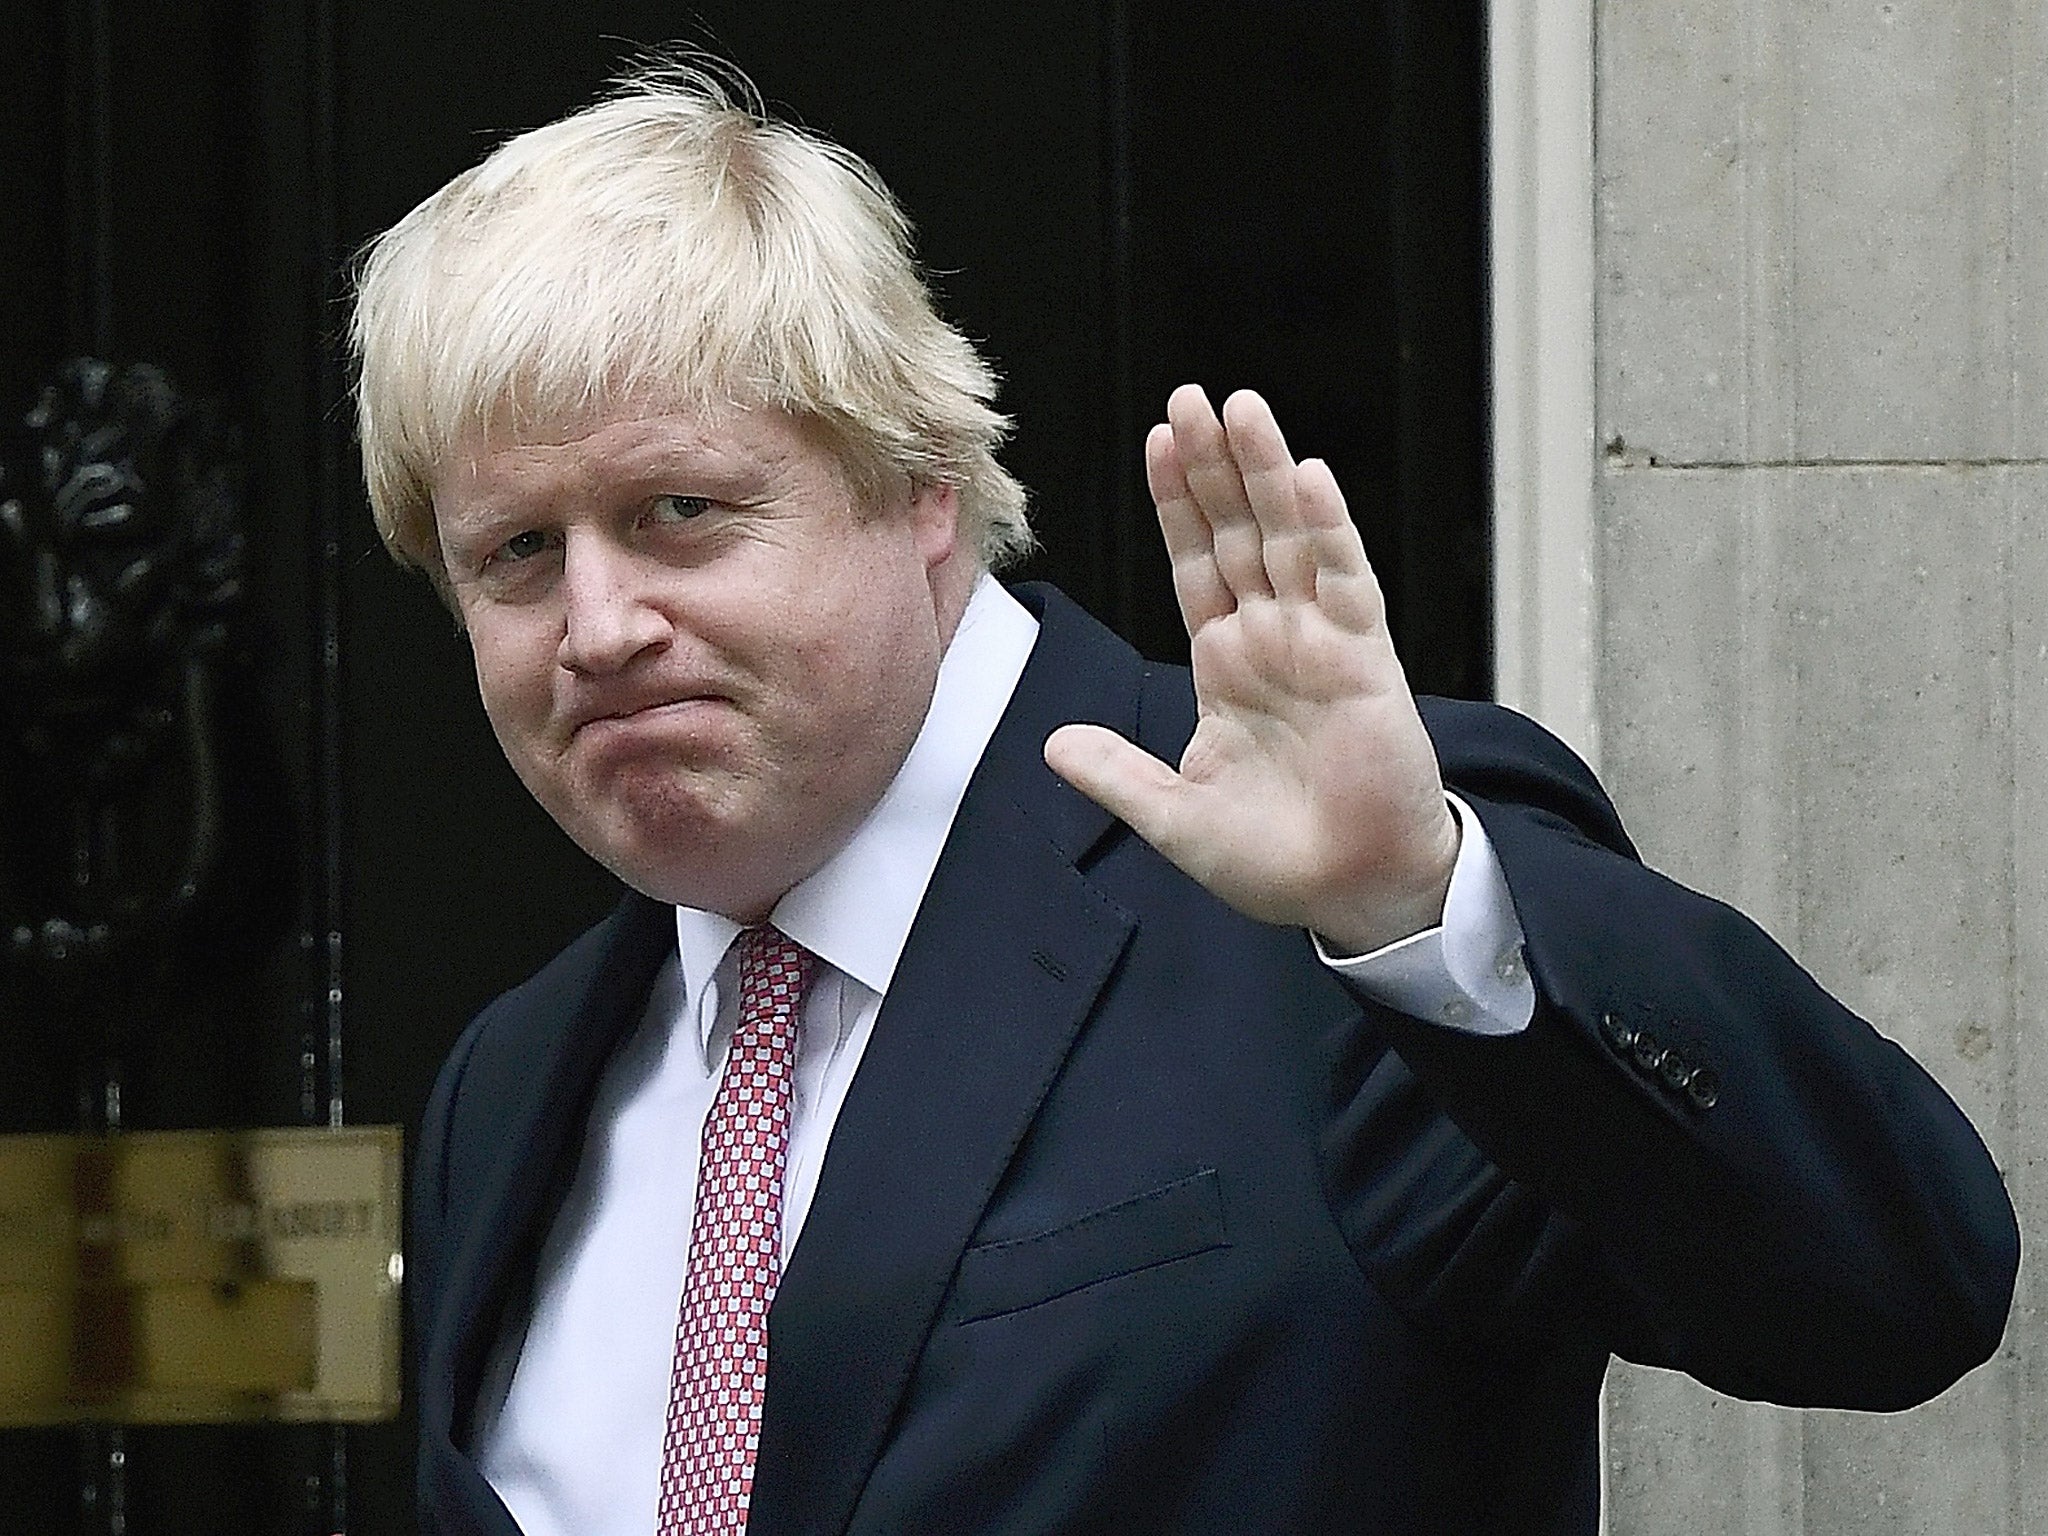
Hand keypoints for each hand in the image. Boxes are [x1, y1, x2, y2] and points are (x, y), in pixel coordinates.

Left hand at [1044, 386, 1458, 954]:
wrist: (1353, 893)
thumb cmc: (1276, 860)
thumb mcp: (1175, 818)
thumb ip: (1118, 775)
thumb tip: (1053, 744)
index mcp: (1225, 665)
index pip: (1195, 564)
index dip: (1175, 505)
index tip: (1157, 441)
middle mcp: (1271, 640)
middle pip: (1237, 531)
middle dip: (1213, 465)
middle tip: (1191, 397)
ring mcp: (1319, 642)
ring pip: (1288, 537)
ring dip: (1265, 472)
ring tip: (1241, 407)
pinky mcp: (1366, 659)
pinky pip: (1345, 581)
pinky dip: (1327, 529)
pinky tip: (1307, 477)